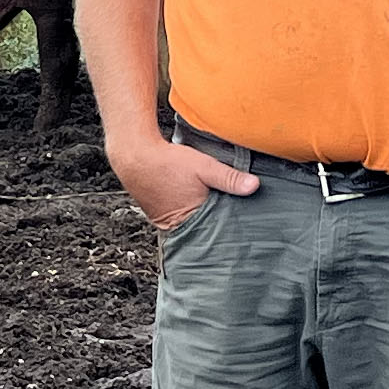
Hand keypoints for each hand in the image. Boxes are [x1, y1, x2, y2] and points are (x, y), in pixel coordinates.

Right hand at [108, 124, 254, 234]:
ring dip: (204, 216)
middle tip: (237, 221)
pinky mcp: (160, 213)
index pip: (217, 232)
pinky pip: (181, 216)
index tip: (246, 228)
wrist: (134, 155)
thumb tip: (254, 186)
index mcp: (190, 221)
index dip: (231, 228)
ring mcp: (166, 222)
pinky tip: (197, 200)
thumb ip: (229, 178)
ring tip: (219, 210)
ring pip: (193, 222)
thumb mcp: (204, 167)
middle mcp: (177, 227)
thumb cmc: (167, 163)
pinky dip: (191, 210)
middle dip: (219, 224)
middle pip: (205, 230)